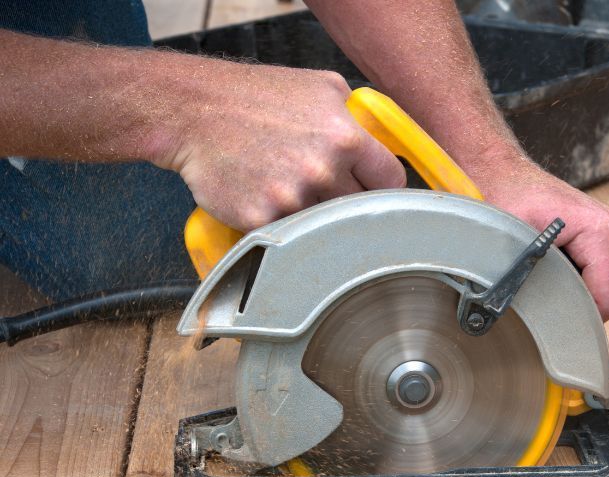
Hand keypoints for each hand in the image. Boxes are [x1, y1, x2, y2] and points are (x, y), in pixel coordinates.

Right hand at [151, 61, 405, 230]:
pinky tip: (264, 196)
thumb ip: (357, 117)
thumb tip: (382, 143)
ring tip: (289, 187)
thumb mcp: (322, 87)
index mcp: (345, 137)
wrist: (192, 112)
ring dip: (313, 214)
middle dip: (346, 200)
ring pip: (324, 223)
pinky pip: (287, 233)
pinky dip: (280, 222)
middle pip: (359, 208)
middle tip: (323, 186)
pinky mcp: (262, 220)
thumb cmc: (255, 96)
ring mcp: (292, 198)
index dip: (382, 186)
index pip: (391, 181)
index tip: (371, 188)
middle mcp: (323, 170)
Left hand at [475, 160, 608, 320]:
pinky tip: (555, 266)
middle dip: (580, 301)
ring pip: (605, 286)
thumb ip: (538, 282)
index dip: (584, 314)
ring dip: (578, 289)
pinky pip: (598, 273)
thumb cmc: (508, 201)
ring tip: (548, 273)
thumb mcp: (516, 245)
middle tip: (545, 292)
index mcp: (600, 231)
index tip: (556, 315)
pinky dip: (578, 278)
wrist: (506, 175)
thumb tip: (544, 317)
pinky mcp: (604, 234)